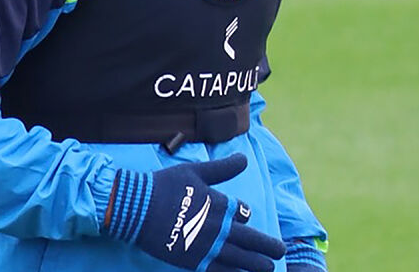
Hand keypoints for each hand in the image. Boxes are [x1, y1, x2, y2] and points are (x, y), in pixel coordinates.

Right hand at [104, 153, 284, 271]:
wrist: (137, 208)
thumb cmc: (165, 186)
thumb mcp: (195, 171)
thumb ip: (222, 168)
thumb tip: (244, 159)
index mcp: (221, 204)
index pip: (244, 212)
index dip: (244, 214)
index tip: (244, 218)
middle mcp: (220, 228)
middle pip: (253, 241)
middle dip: (270, 248)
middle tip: (281, 251)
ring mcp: (209, 248)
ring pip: (243, 261)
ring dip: (259, 265)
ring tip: (268, 268)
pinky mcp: (196, 262)